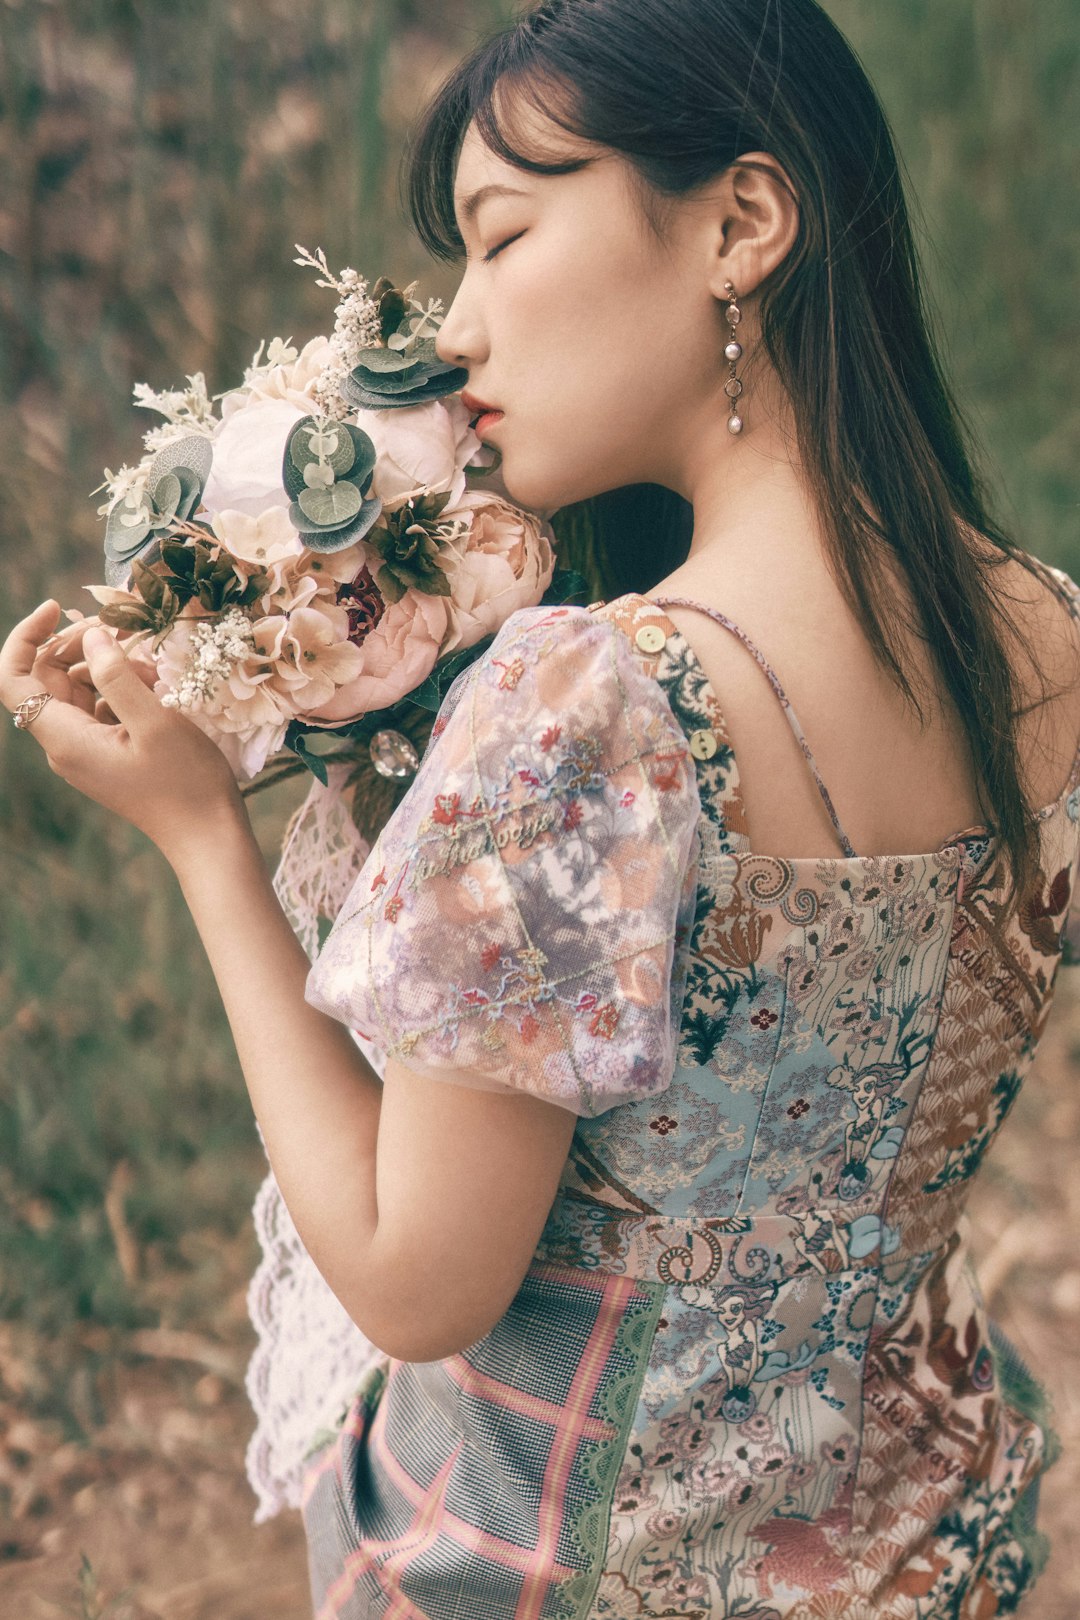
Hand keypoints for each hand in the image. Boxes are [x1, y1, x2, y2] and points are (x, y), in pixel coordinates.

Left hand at [0, 600, 246, 862]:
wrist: (206, 835)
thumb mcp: (155, 722)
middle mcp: (64, 747)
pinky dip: (116, 690)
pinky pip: (96, 712)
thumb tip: (91, 636)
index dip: (25, 637)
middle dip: (75, 646)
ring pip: (73, 693)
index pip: (13, 680)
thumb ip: (117, 676)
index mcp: (65, 739)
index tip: (57, 607)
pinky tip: (152, 687)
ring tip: (148, 664)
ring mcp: (84, 754)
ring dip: (102, 667)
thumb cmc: (186, 780)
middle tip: (121, 628)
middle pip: (44, 681)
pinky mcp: (104, 758)